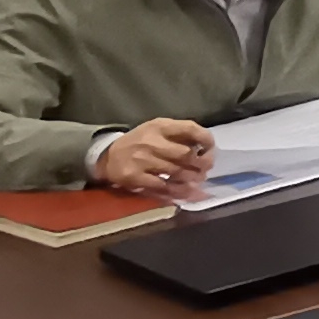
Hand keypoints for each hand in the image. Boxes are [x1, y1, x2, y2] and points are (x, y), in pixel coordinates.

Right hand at [91, 119, 214, 197]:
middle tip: (205, 169)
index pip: (190, 128)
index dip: (206, 140)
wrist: (107, 156)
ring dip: (191, 179)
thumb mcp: (157, 130)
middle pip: (186, 154)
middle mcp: (151, 141)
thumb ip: (179, 135)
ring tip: (197, 181)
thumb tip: (206, 147)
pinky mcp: (135, 177)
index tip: (210, 149)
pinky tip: (185, 192)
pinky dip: (177, 190)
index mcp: (159, 126)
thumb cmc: (139, 142)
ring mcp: (142, 160)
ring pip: (177, 172)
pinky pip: (163, 186)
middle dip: (201, 164)